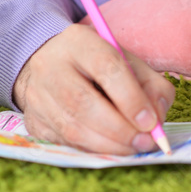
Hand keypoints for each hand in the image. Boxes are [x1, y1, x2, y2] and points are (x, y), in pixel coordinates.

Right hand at [12, 24, 175, 154]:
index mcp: (79, 42)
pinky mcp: (33, 121)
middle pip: (84, 103)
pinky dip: (93, 150)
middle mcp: (51, 66)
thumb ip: (151, 85)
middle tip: (145, 142)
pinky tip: (111, 148)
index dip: (130, 98)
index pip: (106, 68)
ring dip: (109, 145)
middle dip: (120, 129)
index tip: (150, 122)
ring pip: (72, 128)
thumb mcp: (127, 61)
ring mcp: (37, 96)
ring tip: (134, 148)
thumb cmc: (95, 63)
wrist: (47, 64)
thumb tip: (157, 119)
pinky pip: (65, 143)